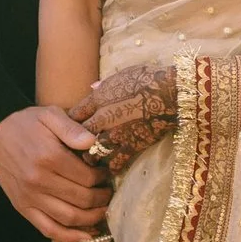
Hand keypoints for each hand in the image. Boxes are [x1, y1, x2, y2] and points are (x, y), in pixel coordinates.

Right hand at [0, 105, 111, 238]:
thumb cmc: (25, 123)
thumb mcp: (50, 114)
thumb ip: (72, 128)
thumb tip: (94, 143)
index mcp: (49, 157)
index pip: (87, 178)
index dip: (102, 178)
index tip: (106, 174)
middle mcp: (39, 181)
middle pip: (82, 199)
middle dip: (101, 199)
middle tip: (108, 192)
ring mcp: (29, 197)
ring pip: (69, 217)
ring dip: (91, 218)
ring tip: (102, 210)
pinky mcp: (21, 207)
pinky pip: (47, 228)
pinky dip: (68, 237)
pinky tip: (85, 237)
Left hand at [77, 63, 179, 179]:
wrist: (169, 93)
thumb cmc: (148, 78)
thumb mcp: (121, 75)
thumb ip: (105, 85)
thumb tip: (93, 87)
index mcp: (98, 98)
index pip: (74, 114)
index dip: (71, 122)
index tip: (72, 126)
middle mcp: (102, 118)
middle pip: (79, 135)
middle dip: (76, 141)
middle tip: (77, 146)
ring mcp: (116, 134)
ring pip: (92, 152)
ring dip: (91, 155)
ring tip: (91, 157)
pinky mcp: (131, 146)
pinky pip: (115, 162)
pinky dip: (112, 166)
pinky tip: (110, 167)